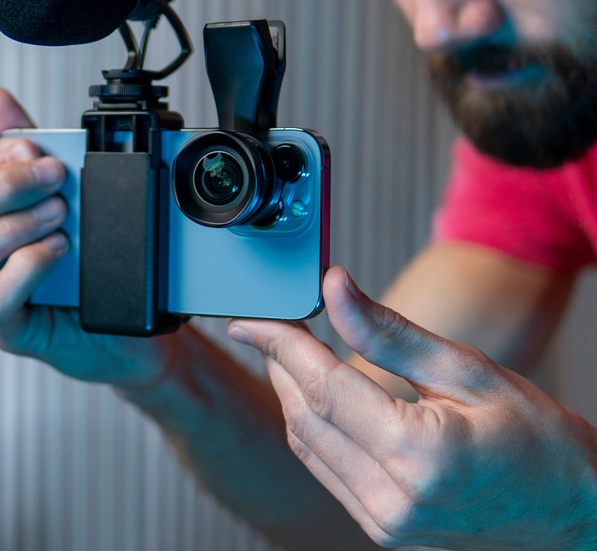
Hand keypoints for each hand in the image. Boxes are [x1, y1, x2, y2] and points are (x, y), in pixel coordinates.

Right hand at [0, 88, 171, 387]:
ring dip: (10, 227)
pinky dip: (24, 268)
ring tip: (59, 216)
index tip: (30, 150)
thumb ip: (22, 145)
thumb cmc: (83, 255)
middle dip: (0, 188)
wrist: (128, 321)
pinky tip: (56, 250)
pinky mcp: (10, 331)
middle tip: (54, 177)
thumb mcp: (56, 190)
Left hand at [229, 266, 596, 548]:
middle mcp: (392, 498)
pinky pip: (326, 470)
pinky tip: (318, 396)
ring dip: (291, 395)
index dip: (279, 344)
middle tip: (272, 324)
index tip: (253, 317)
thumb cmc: (540, 442)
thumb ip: (391, 333)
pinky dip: (314, 428)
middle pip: (305, 416)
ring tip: (291, 352)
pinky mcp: (382, 529)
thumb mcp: (470, 371)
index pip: (322, 386)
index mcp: (418, 454)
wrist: (576, 513)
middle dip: (279, 364)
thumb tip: (334, 289)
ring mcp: (384, 522)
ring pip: (307, 445)